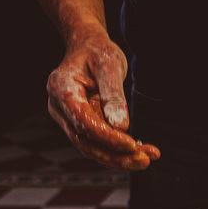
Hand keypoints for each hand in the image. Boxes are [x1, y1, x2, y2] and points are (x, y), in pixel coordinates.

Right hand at [46, 32, 160, 171]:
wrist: (88, 48)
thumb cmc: (97, 52)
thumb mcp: (109, 65)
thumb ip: (113, 95)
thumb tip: (121, 127)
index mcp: (61, 88)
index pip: (83, 121)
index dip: (107, 137)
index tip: (132, 145)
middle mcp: (59, 108)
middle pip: (85, 142)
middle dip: (116, 155)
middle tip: (145, 160)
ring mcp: (67, 119)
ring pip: (91, 149)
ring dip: (120, 158)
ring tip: (148, 157)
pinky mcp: (79, 126)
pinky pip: (97, 144)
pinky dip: (118, 151)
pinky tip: (141, 151)